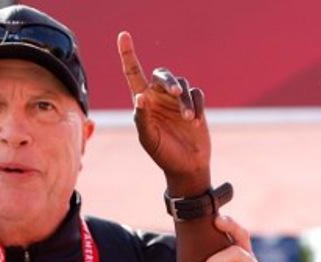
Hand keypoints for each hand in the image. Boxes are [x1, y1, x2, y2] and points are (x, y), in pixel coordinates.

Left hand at [117, 31, 210, 191]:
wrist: (187, 167)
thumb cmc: (163, 155)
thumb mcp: (148, 138)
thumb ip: (142, 118)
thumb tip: (139, 96)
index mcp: (143, 104)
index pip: (133, 74)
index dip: (128, 54)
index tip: (123, 35)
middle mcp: (158, 98)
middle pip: (162, 74)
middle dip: (168, 80)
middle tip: (175, 93)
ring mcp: (177, 101)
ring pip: (182, 84)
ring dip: (186, 101)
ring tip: (188, 119)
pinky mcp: (195, 104)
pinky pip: (197, 93)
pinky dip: (197, 105)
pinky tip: (196, 121)